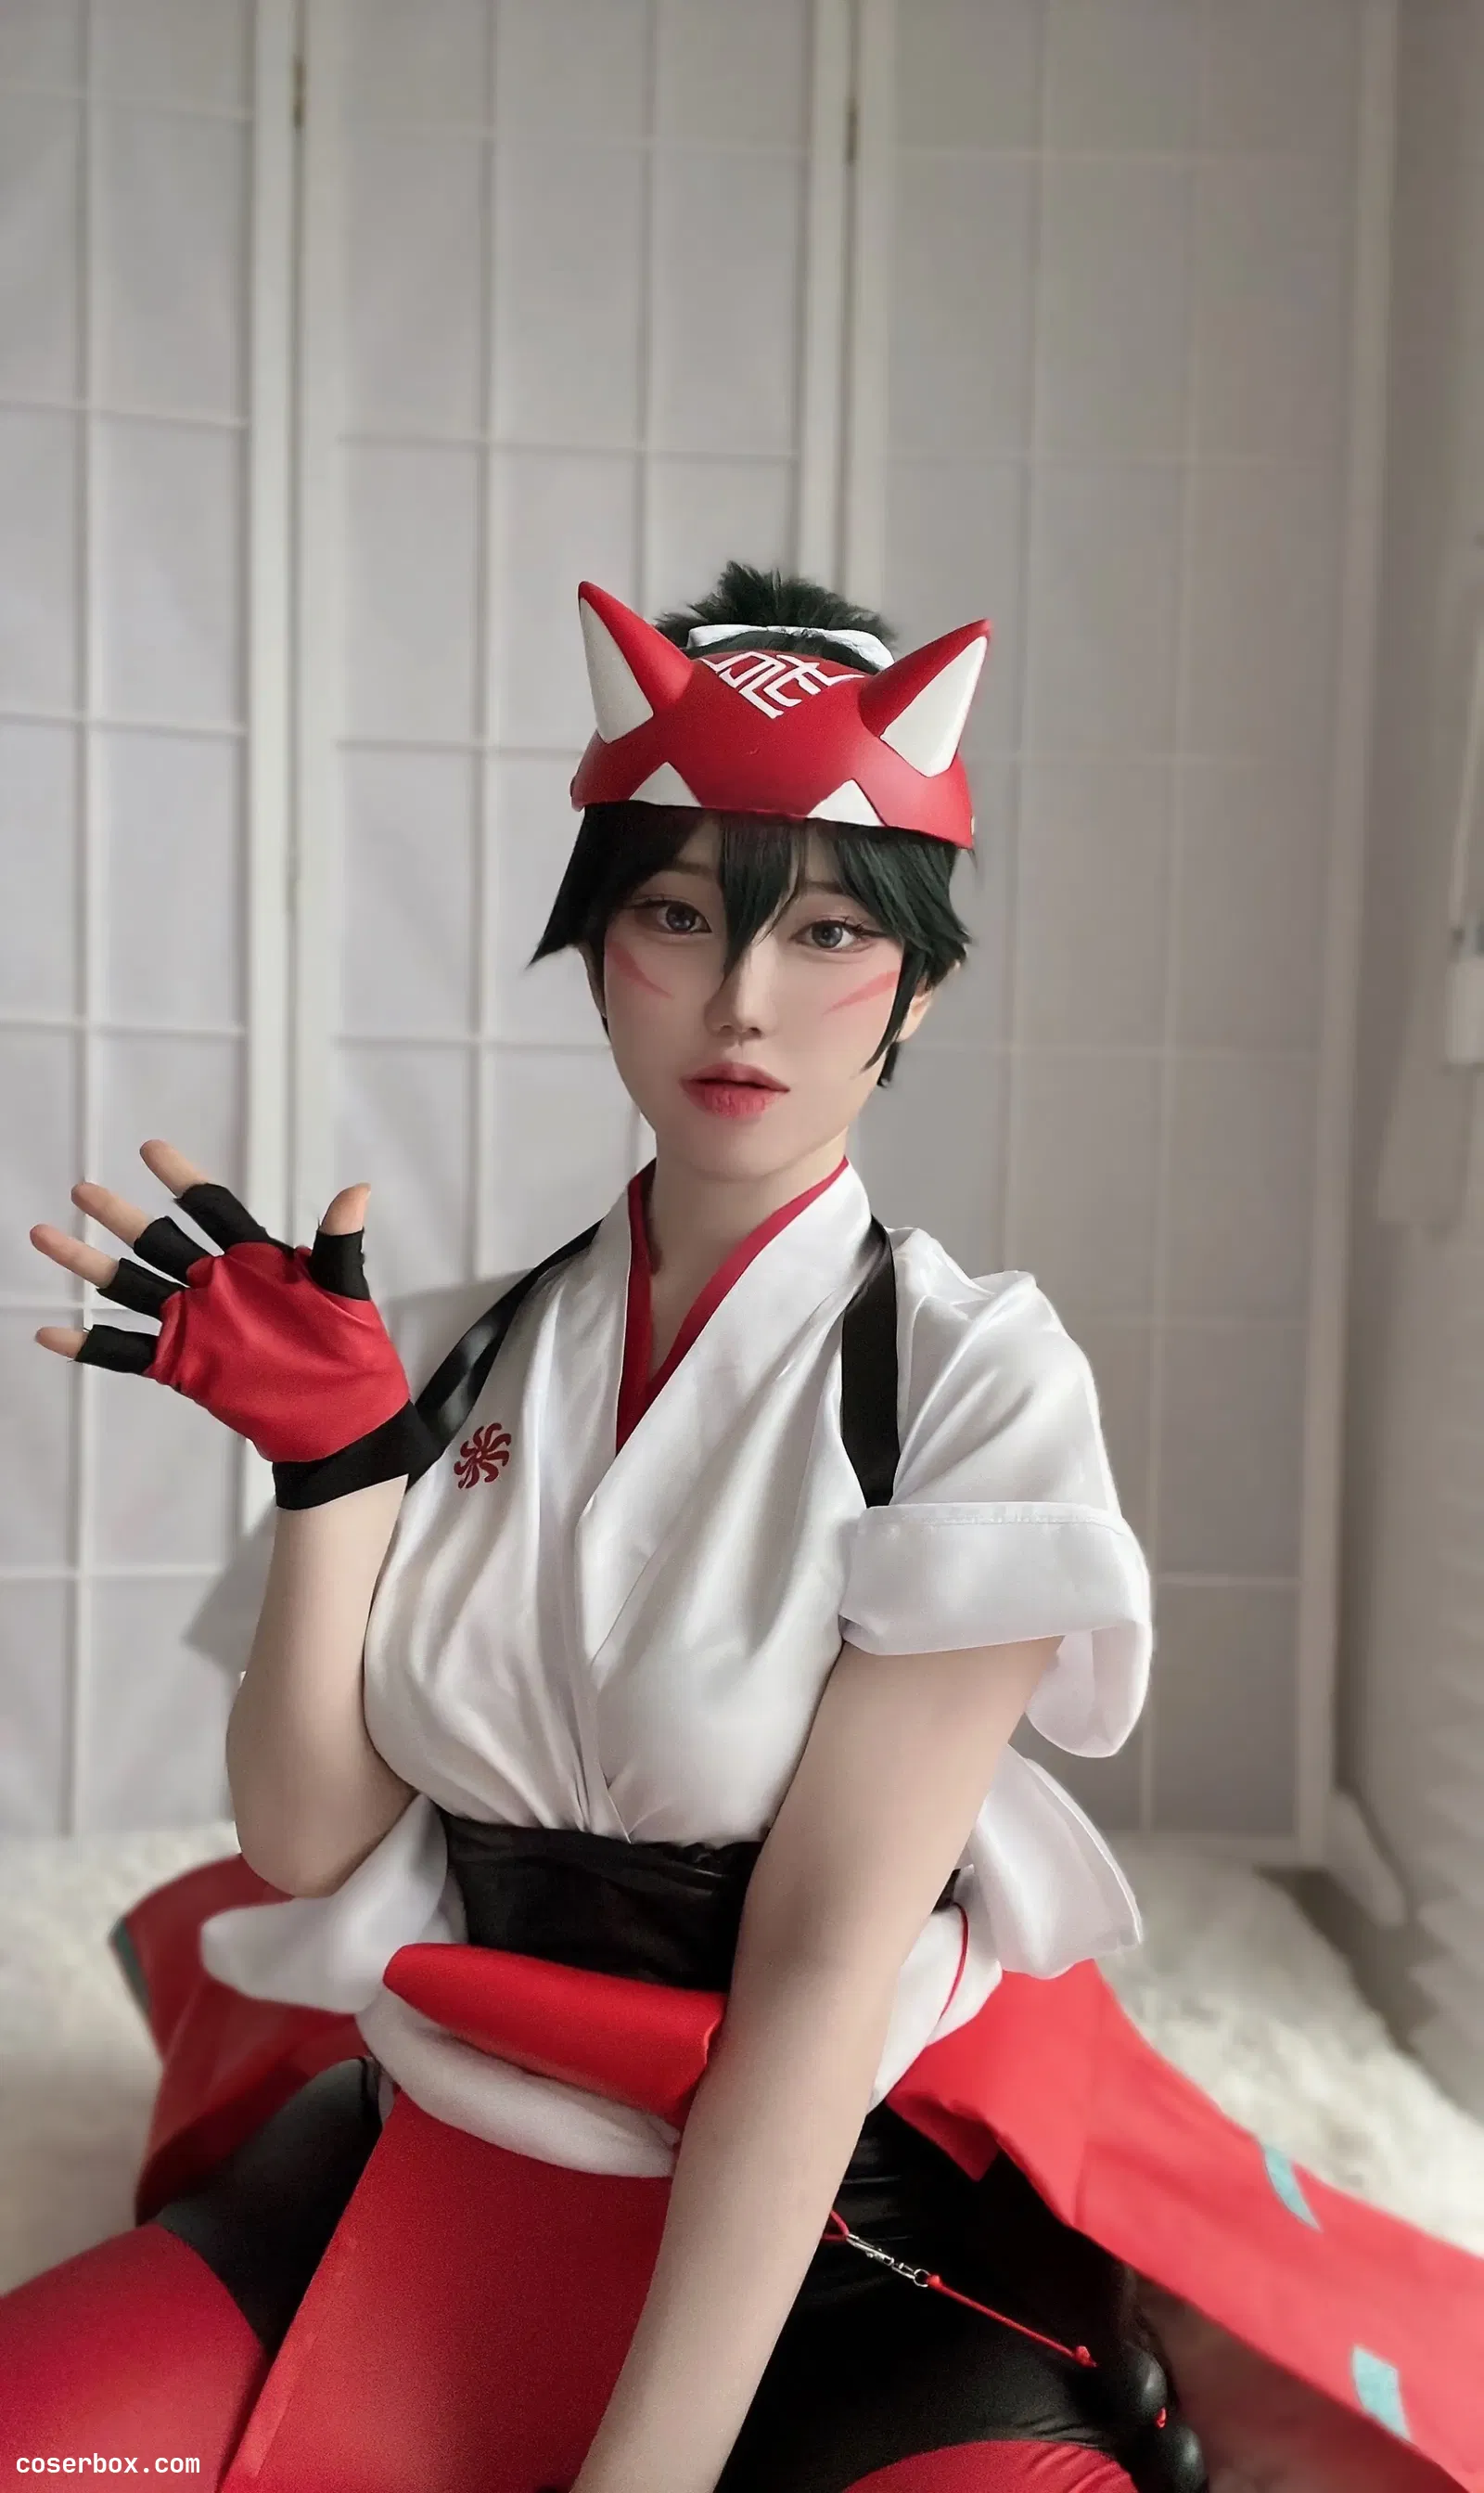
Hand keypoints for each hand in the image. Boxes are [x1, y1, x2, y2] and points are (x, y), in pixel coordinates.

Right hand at [31, 1139, 435, 1507]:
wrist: (343, 1421)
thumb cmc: (349, 1354)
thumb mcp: (347, 1295)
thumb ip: (339, 1246)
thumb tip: (357, 1190)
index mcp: (256, 1262)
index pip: (214, 1210)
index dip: (182, 1179)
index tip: (150, 1149)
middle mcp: (217, 1287)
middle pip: (159, 1243)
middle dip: (120, 1217)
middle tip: (81, 1190)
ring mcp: (195, 1325)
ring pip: (131, 1288)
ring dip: (89, 1266)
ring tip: (46, 1236)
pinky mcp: (182, 1365)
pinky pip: (127, 1352)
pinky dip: (88, 1343)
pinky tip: (50, 1332)